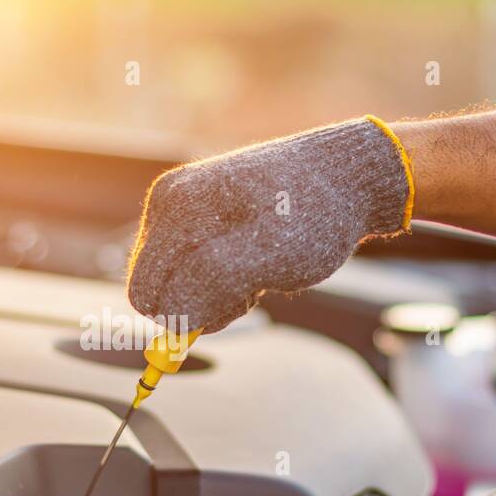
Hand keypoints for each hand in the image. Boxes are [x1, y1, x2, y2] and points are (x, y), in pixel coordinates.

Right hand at [126, 117, 412, 333]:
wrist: (349, 176)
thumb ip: (210, 283)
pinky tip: (257, 265)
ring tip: (260, 273)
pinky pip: (192, 270)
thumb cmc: (314, 214)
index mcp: (174, 206)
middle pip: (157, 291)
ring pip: (177, 285)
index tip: (239, 303)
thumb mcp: (268, 254)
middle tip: (251, 289)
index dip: (188, 316)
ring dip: (217, 295)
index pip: (146, 293)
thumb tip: (168, 319)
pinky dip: (224, 281)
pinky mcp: (199, 218)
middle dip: (201, 304)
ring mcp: (182, 209)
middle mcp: (168, 203)